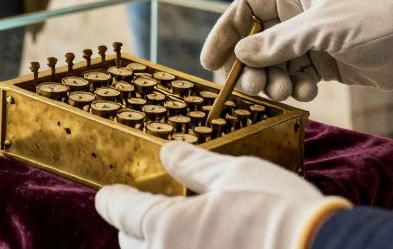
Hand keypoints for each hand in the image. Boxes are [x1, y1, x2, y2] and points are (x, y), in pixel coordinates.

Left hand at [95, 141, 348, 248]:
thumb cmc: (280, 212)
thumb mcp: (237, 174)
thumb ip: (195, 166)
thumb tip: (169, 153)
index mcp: (166, 227)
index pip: (121, 211)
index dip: (114, 199)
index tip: (111, 195)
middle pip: (131, 246)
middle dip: (135, 230)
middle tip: (147, 216)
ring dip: (159, 247)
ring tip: (181, 234)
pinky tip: (208, 245)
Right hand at [200, 0, 392, 100]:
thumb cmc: (374, 23)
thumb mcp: (322, 29)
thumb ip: (279, 42)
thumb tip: (241, 55)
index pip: (246, 9)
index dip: (225, 33)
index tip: (210, 62)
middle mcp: (298, 16)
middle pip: (256, 41)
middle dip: (250, 66)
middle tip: (251, 87)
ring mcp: (311, 41)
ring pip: (274, 64)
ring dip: (273, 80)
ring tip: (284, 92)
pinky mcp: (324, 64)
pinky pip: (296, 77)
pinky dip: (297, 88)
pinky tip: (310, 92)